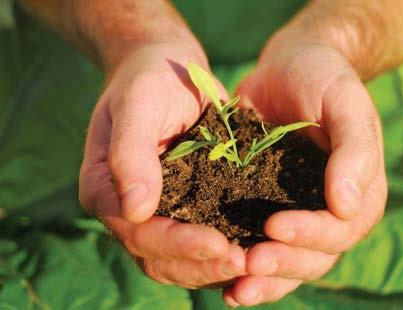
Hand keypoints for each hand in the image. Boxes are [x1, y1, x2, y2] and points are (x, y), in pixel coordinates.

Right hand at [79, 43, 245, 288]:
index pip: (136, 232)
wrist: (169, 71)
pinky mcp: (185, 208)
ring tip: (254, 262)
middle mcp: (127, 210)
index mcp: (105, 189)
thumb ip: (130, 152)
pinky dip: (223, 253)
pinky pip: (200, 241)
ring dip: (214, 268)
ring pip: (179, 261)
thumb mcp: (137, 103)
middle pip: (157, 258)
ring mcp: (156, 212)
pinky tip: (255, 251)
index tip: (219, 245)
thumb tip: (136, 210)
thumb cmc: (149, 79)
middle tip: (245, 262)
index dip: (176, 244)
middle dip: (200, 266)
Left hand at [224, 36, 387, 305]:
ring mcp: (298, 214)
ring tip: (234, 289)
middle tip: (248, 265)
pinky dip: (245, 270)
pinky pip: (259, 247)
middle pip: (313, 257)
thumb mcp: (345, 103)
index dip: (310, 233)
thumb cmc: (324, 79)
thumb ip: (354, 150)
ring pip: (287, 263)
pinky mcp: (265, 209)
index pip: (340, 229)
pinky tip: (222, 284)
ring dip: (263, 280)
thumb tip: (346, 205)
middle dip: (282, 264)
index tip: (274, 226)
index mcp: (358, 193)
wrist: (290, 66)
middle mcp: (330, 213)